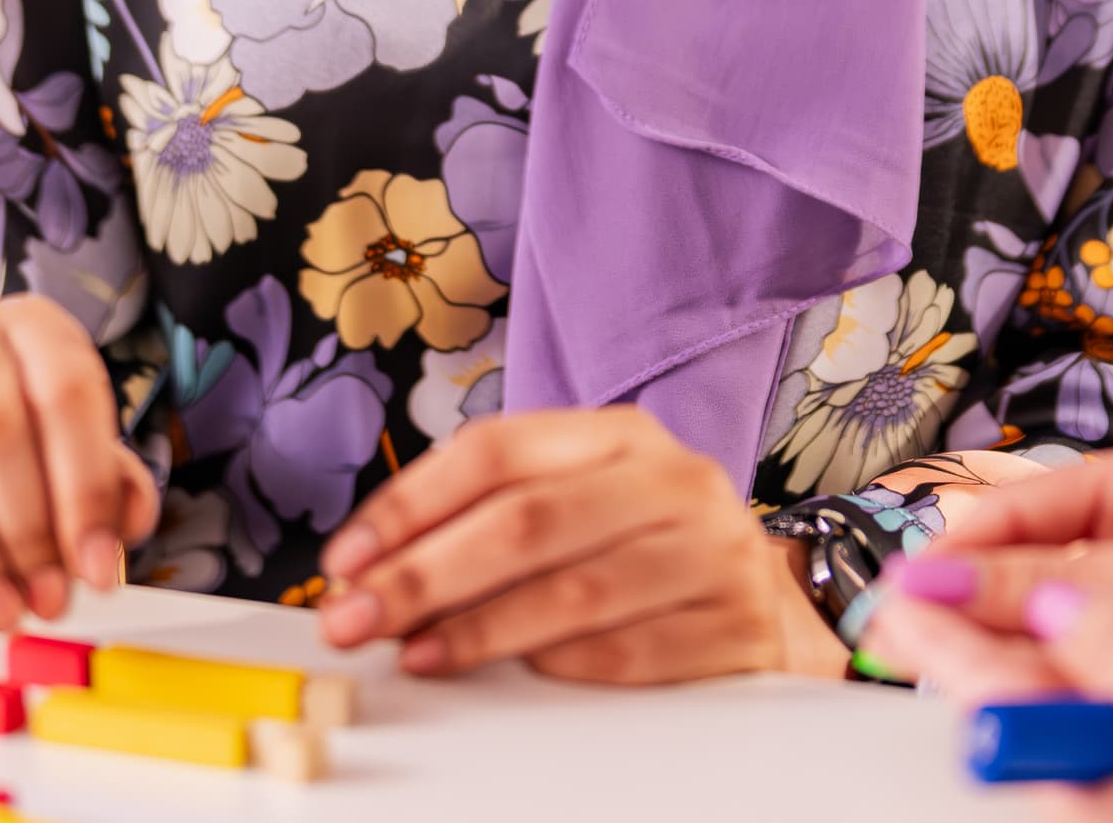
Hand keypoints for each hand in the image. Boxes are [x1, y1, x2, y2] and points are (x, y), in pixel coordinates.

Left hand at [314, 406, 843, 684]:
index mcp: (619, 435)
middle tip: (355, 619)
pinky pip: (633, 651)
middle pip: (528, 521)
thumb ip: (487, 523)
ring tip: (416, 655)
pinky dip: (563, 666)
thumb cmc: (641, 552)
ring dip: (479, 629)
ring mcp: (712, 552)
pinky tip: (515, 677)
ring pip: (576, 589)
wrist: (766, 602)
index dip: (411, 505)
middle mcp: (673, 480)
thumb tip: (369, 574)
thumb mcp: (578, 506)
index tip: (346, 559)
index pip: (496, 451)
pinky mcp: (736, 627)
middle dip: (425, 575)